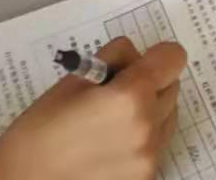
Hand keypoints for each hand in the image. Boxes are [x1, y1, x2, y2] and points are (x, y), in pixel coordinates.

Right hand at [0, 38, 184, 179]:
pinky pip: (155, 145)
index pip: (173, 58)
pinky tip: (108, 145)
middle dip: (150, 83)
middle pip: (171, 87)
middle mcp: (147, 129)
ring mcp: (148, 160)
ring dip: (149, 111)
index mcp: (130, 97)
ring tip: (110, 121)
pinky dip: (141, 138)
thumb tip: (136, 58)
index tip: (137, 62)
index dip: (157, 55)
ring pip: (166, 117)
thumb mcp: (75, 78)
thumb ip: (115, 59)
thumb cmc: (41, 128)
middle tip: (114, 91)